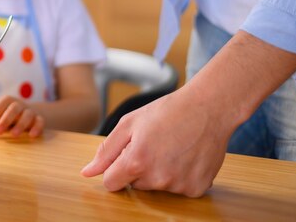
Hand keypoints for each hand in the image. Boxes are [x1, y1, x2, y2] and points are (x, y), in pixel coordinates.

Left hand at [0, 96, 44, 137]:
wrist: (31, 115)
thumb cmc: (9, 116)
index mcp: (6, 102)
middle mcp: (18, 104)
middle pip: (12, 109)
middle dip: (4, 120)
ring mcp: (30, 111)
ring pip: (27, 115)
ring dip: (21, 124)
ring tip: (14, 135)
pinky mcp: (40, 119)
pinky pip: (40, 121)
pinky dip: (37, 127)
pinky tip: (32, 135)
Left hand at [80, 87, 230, 196]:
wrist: (208, 107)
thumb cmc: (167, 111)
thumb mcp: (129, 124)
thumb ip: (106, 151)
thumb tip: (87, 173)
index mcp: (136, 161)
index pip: (111, 183)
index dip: (115, 169)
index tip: (126, 156)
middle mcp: (157, 178)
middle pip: (135, 185)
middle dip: (139, 168)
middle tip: (154, 144)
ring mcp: (179, 186)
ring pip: (158, 187)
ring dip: (161, 172)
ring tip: (173, 147)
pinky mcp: (196, 189)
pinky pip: (179, 188)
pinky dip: (181, 176)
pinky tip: (186, 155)